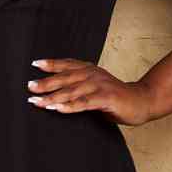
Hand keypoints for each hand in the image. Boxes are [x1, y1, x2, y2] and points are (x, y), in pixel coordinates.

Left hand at [26, 58, 151, 126]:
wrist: (141, 101)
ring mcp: (99, 85)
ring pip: (71, 91)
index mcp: (90, 70)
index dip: (51, 64)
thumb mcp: (95, 88)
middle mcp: (93, 75)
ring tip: (37, 101)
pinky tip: (56, 108)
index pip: (67, 64)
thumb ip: (79, 88)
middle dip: (46, 82)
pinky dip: (69, 106)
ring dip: (53, 96)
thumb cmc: (115, 97)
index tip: (34, 64)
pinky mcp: (106, 98)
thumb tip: (56, 93)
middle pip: (65, 78)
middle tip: (29, 86)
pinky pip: (84, 103)